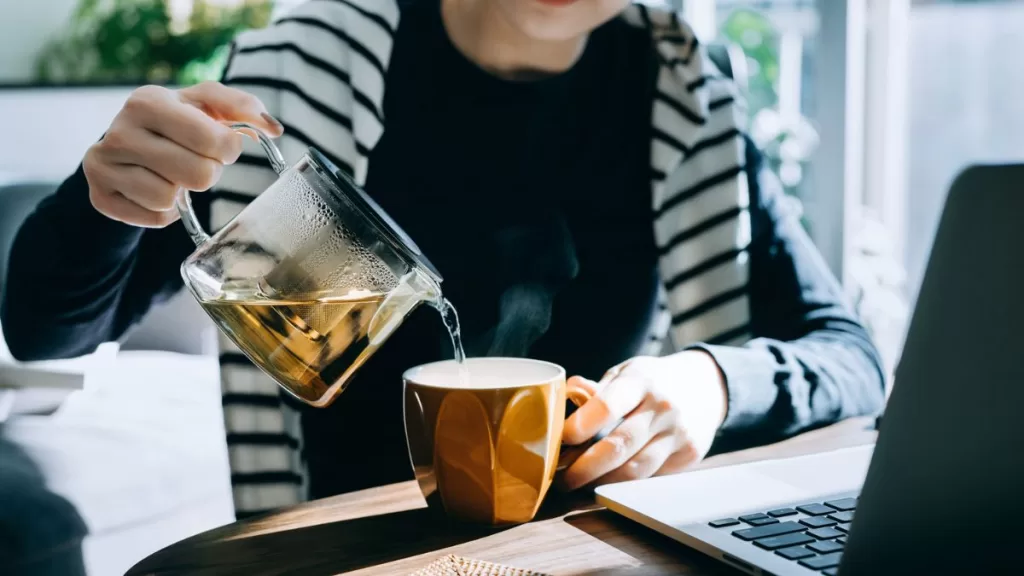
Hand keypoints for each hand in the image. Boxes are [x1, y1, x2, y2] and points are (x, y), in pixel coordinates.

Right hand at [83, 82, 283, 227]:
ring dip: (183, 192)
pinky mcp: (100, 196)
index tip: (221, 145)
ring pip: (171, 199)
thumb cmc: (176, 122)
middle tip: (196, 161)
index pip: (213, 140)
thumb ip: (242, 106)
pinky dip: (165, 212)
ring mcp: (104, 165)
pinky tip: (156, 190)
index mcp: (148, 101)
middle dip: (207, 172)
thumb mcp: (205, 103)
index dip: (228, 149)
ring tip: (173, 174)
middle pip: (198, 175)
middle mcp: (119, 131)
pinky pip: (155, 218)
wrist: (123, 144)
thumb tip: (274, 128)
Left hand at [560, 351, 727, 489]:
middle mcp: (663, 407)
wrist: (707, 386)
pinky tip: (606, 482)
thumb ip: (597, 389)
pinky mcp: (688, 455)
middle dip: (585, 466)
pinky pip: (651, 476)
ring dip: (602, 481)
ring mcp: (679, 433)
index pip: (608, 406)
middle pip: (619, 445)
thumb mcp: (627, 372)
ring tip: (579, 484)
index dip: (581, 426)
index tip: (562, 439)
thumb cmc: (654, 380)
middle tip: (561, 478)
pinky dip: (625, 483)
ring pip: (635, 469)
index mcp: (641, 380)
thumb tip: (568, 396)